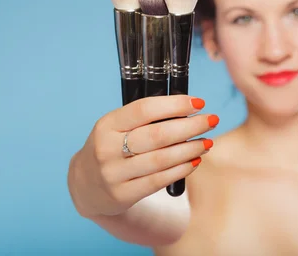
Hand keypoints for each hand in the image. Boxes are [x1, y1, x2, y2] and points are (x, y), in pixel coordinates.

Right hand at [67, 95, 218, 217]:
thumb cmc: (113, 146)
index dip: (175, 104)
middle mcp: (107, 148)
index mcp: (107, 124)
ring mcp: (113, 174)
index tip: (199, 103)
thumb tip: (189, 109)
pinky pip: (158, 180)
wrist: (86, 185)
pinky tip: (195, 160)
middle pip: (157, 135)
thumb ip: (146, 118)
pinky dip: (181, 169)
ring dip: (190, 149)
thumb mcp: (118, 127)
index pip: (144, 109)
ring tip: (207, 142)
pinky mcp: (122, 195)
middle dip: (190, 126)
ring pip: (161, 159)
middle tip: (212, 120)